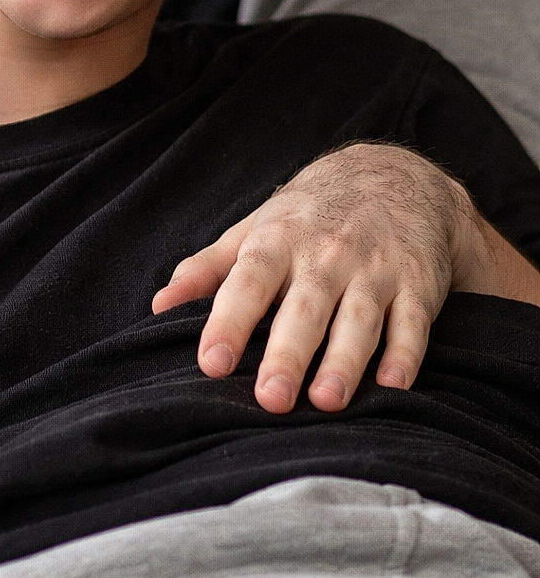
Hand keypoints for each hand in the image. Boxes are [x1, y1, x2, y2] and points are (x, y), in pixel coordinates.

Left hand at [152, 143, 529, 413]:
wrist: (393, 176)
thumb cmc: (307, 215)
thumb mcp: (254, 230)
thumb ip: (207, 268)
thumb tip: (158, 305)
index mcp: (278, 241)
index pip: (248, 282)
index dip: (228, 321)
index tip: (211, 362)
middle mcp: (326, 255)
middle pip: (304, 307)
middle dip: (287, 352)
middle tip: (270, 398)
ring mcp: (375, 269)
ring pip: (360, 318)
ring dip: (344, 360)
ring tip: (326, 401)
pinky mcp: (418, 284)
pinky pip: (414, 321)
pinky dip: (406, 353)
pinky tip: (393, 385)